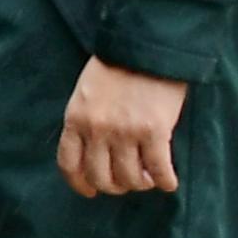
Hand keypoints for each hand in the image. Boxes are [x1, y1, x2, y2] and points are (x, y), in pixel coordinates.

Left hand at [57, 58, 185, 196]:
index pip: (69, 164)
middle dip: (115, 186)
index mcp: (75, 119)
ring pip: (130, 178)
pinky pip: (158, 170)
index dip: (80, 183)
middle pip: (101, 176)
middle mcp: (97, 130)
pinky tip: (168, 182)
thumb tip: (96, 154)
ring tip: (148, 178)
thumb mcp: (87, 93)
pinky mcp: (154, 131)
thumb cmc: (117, 66)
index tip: (90, 191)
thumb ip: (86, 121)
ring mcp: (125, 132)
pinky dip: (165, 181)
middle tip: (127, 182)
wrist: (146, 47)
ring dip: (140, 184)